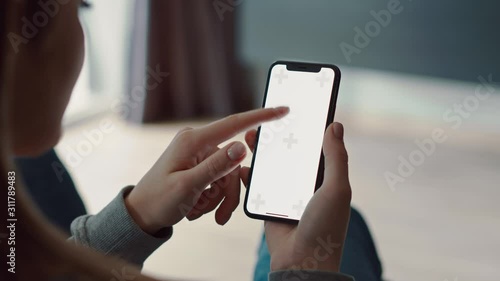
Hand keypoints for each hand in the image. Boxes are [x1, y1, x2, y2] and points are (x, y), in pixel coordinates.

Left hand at [125, 107, 289, 234]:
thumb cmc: (158, 200)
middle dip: (228, 192)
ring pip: (229, 176)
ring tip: (199, 211)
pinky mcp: (200, 165)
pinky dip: (213, 198)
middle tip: (219, 215)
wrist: (141, 214)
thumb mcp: (188, 186)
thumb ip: (217, 166)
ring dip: (219, 198)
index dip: (261, 117)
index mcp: (194, 140)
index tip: (283, 110)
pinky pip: (220, 180)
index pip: (234, 124)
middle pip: (234, 163)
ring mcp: (199, 154)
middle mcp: (198, 143)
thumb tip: (242, 147)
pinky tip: (196, 207)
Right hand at [240, 122, 350, 272]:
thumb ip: (336, 158)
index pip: (315, 146)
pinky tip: (243, 165)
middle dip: (278, 135)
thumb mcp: (337, 189)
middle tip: (266, 120)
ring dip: (261, 151)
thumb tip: (335, 125)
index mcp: (324, 177)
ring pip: (271, 166)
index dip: (306, 127)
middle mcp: (304, 182)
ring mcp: (285, 193)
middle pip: (289, 152)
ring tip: (251, 136)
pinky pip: (256, 185)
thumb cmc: (325, 226)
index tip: (296, 107)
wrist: (302, 261)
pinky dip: (249, 175)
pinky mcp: (269, 204)